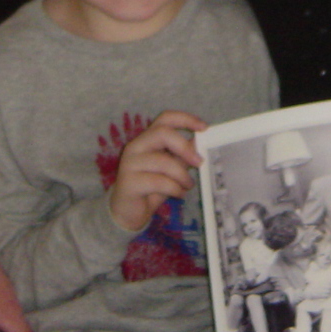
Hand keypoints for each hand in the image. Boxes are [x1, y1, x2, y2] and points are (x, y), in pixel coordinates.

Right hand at [108, 111, 206, 232]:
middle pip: (162, 133)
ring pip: (163, 161)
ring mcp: (130, 163)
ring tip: (188, 185)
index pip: (165, 119)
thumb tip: (200, 143)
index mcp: (147, 139)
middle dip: (184, 147)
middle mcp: (136, 146)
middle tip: (199, 162)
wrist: (127, 213)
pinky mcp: (129, 182)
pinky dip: (174, 188)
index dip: (185, 119)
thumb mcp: (170, 170)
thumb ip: (181, 155)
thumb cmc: (151, 188)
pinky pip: (159, 181)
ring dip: (182, 175)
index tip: (203, 128)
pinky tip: (179, 194)